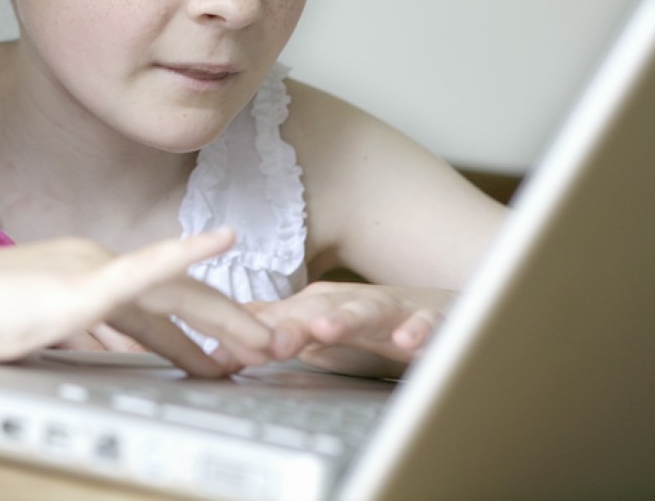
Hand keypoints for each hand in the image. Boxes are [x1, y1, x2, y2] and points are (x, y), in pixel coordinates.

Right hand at [0, 228, 275, 376]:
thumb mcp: (34, 333)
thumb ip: (73, 337)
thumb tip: (104, 356)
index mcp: (84, 274)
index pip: (157, 299)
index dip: (200, 325)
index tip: (230, 351)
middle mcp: (93, 262)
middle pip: (176, 294)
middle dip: (226, 324)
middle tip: (268, 350)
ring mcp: (87, 269)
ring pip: (173, 292)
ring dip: (223, 318)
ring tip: (261, 342)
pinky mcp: (77, 286)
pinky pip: (140, 270)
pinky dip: (184, 254)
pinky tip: (219, 239)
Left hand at [246, 282, 453, 377]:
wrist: (436, 311)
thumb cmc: (368, 324)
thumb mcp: (317, 330)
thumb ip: (274, 335)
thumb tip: (218, 347)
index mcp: (320, 305)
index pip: (282, 318)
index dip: (256, 334)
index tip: (230, 351)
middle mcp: (349, 302)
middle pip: (317, 310)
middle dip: (293, 325)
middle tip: (273, 343)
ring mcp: (389, 310)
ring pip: (365, 311)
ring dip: (346, 318)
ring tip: (326, 329)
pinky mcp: (428, 320)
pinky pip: (426, 325)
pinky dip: (418, 331)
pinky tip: (408, 341)